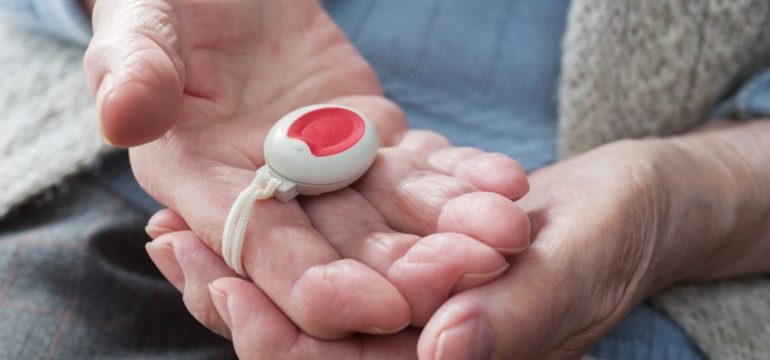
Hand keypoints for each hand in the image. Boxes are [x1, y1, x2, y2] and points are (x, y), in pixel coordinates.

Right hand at [86, 0, 530, 338]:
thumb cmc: (168, 2)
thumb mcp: (140, 24)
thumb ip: (135, 69)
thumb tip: (123, 117)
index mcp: (201, 184)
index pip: (259, 249)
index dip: (313, 283)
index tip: (375, 307)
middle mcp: (270, 193)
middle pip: (341, 246)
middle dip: (406, 269)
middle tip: (471, 274)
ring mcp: (327, 168)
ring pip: (392, 212)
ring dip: (450, 227)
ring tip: (506, 231)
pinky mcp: (369, 137)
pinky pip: (419, 165)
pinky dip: (461, 176)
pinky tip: (506, 185)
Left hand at [147, 127, 769, 358]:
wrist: (629, 201)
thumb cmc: (619, 236)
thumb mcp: (575, 266)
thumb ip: (516, 315)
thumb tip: (446, 352)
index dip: (283, 341)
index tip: (224, 286)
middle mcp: (418, 346)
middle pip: (309, 339)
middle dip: (237, 296)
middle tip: (172, 243)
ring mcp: (405, 306)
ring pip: (307, 297)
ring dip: (245, 259)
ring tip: (177, 221)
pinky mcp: (400, 263)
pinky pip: (329, 252)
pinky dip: (286, 225)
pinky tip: (242, 194)